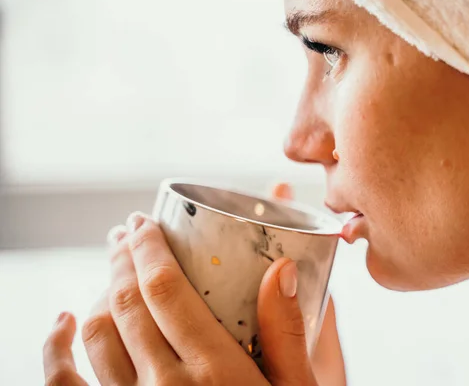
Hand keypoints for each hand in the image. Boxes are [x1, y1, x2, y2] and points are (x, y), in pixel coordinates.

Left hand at [43, 185, 318, 385]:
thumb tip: (282, 269)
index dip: (148, 248)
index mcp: (216, 372)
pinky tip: (64, 321)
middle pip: (127, 303)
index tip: (144, 222)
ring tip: (113, 266)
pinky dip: (56, 348)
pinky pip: (66, 384)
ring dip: (99, 289)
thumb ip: (288, 333)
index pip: (165, 290)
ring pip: (96, 334)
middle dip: (123, 258)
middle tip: (128, 233)